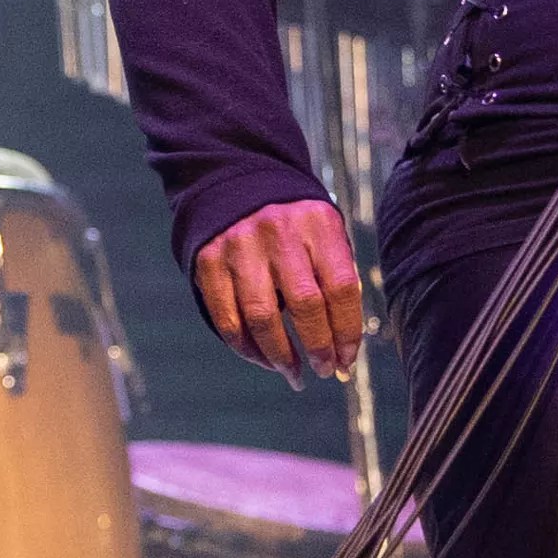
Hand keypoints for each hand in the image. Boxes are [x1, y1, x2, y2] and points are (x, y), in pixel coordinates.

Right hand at [193, 198, 365, 386]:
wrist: (238, 184)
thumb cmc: (295, 226)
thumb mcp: (324, 234)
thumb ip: (335, 280)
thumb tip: (343, 349)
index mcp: (317, 224)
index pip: (340, 287)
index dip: (348, 331)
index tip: (347, 358)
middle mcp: (278, 232)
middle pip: (304, 304)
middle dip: (318, 347)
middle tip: (325, 370)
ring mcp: (239, 246)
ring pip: (261, 317)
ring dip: (280, 355)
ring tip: (293, 372)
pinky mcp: (209, 260)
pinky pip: (227, 318)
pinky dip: (246, 348)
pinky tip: (262, 358)